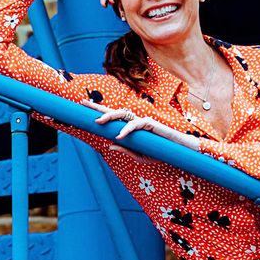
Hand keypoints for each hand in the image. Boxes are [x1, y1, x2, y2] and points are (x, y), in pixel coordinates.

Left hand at [85, 100, 203, 153]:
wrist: (177, 153)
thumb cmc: (158, 153)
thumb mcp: (138, 155)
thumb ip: (125, 149)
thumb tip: (110, 145)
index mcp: (130, 128)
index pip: (112, 118)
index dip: (98, 112)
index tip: (82, 106)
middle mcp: (135, 121)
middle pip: (114, 111)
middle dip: (98, 107)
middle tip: (83, 104)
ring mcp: (142, 121)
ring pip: (123, 114)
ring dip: (110, 116)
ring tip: (98, 122)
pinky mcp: (151, 124)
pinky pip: (137, 124)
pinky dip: (127, 129)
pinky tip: (119, 136)